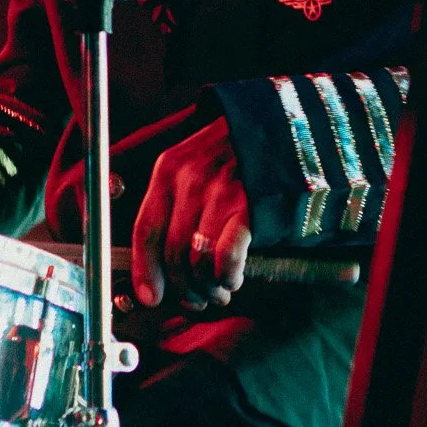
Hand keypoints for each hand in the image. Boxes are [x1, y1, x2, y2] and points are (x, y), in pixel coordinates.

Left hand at [131, 116, 251, 308]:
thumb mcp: (194, 165)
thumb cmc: (235, 154)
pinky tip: (233, 279)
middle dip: (183, 287)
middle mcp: (189, 181)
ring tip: (218, 291)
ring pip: (198, 261)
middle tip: (196, 299)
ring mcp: (219, 192)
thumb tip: (161, 263)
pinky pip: (226, 257)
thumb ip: (175, 204)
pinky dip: (227, 276)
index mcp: (169, 170)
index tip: (151, 297)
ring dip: (207, 287)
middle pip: (172, 253)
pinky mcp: (249, 206)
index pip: (145, 230)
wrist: (281, 128)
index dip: (145, 270)